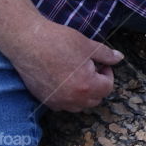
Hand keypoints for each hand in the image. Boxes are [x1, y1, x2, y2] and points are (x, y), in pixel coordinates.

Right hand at [4, 18, 124, 111]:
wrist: (25, 40)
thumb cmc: (57, 40)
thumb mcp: (86, 45)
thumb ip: (105, 54)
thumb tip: (120, 58)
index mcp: (87, 86)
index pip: (108, 87)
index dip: (107, 74)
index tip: (101, 64)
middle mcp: (74, 99)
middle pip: (95, 98)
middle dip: (97, 85)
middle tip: (90, 68)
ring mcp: (58, 101)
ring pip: (79, 105)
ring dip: (83, 93)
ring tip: (77, 75)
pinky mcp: (45, 100)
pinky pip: (62, 105)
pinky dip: (67, 97)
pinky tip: (63, 81)